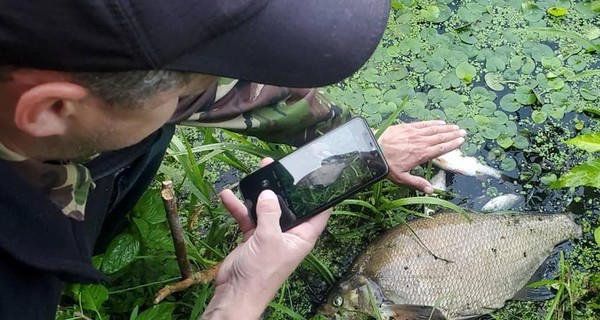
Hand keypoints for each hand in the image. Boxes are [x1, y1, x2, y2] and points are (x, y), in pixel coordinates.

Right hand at [202, 158, 331, 319]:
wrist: (235, 293)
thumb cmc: (260, 272)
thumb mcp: (269, 238)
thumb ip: (270, 213)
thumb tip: (269, 193)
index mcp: (302, 236)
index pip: (318, 212)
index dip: (319, 194)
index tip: (318, 175)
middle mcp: (289, 234)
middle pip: (289, 206)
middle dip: (282, 188)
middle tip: (276, 167)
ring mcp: (270, 234)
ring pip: (266, 209)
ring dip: (257, 194)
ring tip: (254, 173)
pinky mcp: (253, 237)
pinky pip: (248, 217)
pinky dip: (239, 207)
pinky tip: (227, 196)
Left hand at [378, 120, 465, 192]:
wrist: (373, 149)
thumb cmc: (387, 165)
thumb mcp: (401, 178)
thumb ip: (417, 183)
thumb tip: (431, 190)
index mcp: (421, 155)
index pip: (441, 148)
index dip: (452, 144)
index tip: (462, 141)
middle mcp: (420, 142)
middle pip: (440, 137)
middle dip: (453, 134)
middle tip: (463, 132)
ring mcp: (414, 133)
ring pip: (434, 129)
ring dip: (446, 128)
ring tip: (455, 127)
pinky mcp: (407, 127)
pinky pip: (423, 124)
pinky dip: (433, 122)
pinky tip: (440, 121)